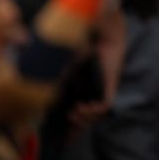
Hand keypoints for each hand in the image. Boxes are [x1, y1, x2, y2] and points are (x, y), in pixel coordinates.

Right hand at [68, 7, 126, 129]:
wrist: (103, 29)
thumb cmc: (85, 41)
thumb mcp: (67, 61)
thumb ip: (58, 74)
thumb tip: (47, 87)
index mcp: (87, 84)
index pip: (82, 108)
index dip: (74, 121)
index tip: (66, 130)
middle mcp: (97, 87)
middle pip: (91, 115)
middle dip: (80, 125)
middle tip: (70, 124)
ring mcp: (105, 86)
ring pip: (99, 112)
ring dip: (86, 118)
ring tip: (76, 113)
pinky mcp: (111, 82)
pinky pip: (106, 103)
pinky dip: (96, 110)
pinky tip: (86, 108)